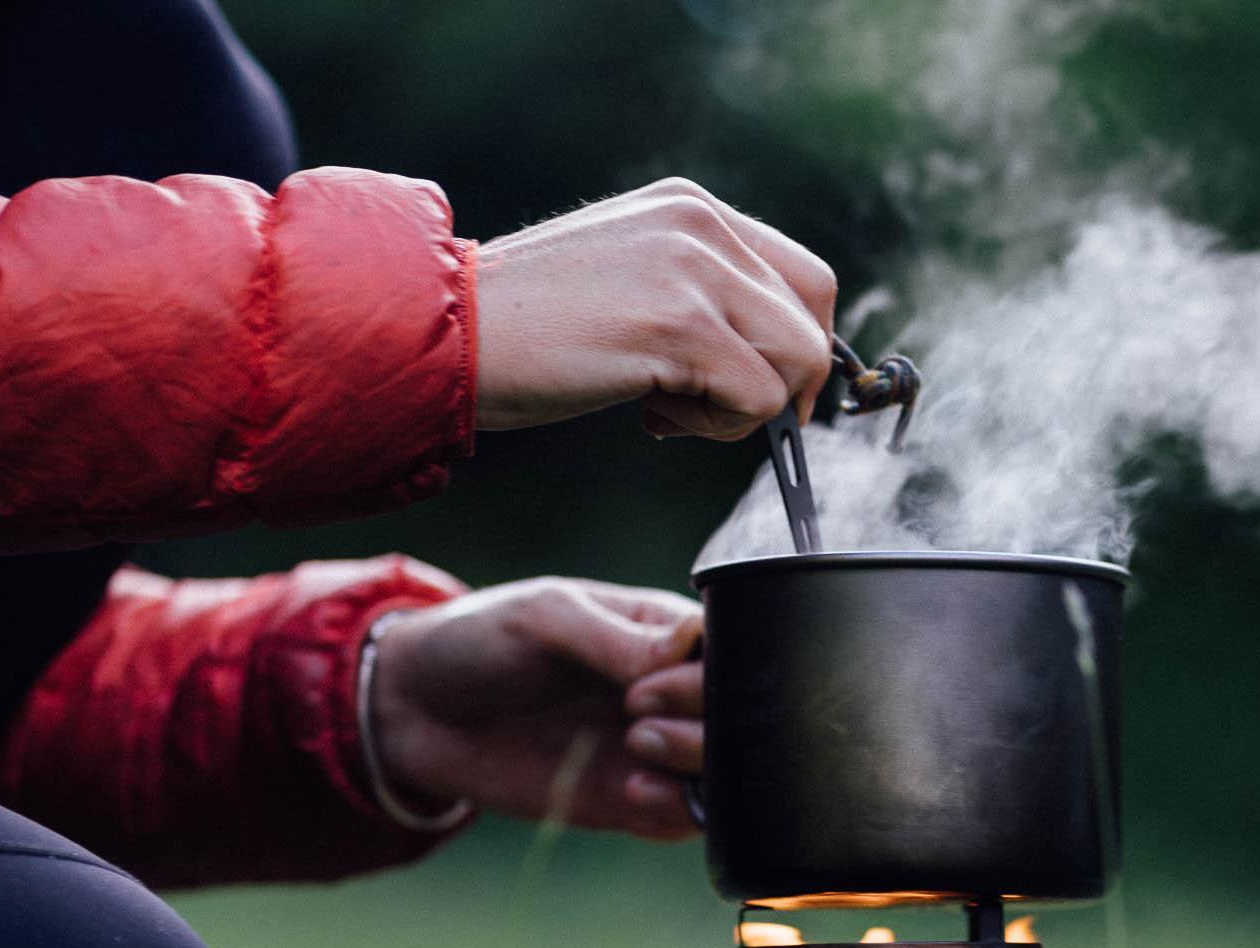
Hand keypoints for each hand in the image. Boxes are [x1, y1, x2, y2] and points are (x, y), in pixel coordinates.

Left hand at [367, 577, 703, 839]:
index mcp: (665, 634)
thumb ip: (621, 640)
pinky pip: (682, 820)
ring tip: (635, 751)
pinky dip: (672, 813)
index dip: (707, 674)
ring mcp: (654, 751)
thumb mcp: (546, 620)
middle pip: (740, 718)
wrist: (413, 712)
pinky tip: (631, 795)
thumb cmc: (479, 642)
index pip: (732, 654)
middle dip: (703, 721)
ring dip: (695, 767)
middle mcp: (673, 694)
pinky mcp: (629, 803)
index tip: (647, 682)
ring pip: (724, 774)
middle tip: (634, 718)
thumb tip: (694, 643)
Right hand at [473, 177, 836, 440]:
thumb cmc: (525, 328)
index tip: (754, 388)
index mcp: (691, 207)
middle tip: (715, 411)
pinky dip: (715, 427)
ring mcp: (693, 271)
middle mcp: (701, 225)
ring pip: (799, 362)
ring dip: (744, 410)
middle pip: (814, 319)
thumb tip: (772, 359)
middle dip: (784, 385)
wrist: (445, 332)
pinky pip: (760, 399)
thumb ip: (696, 294)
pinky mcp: (681, 326)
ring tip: (667, 408)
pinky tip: (650, 414)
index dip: (795, 346)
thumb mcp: (628, 281)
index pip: (804, 277)